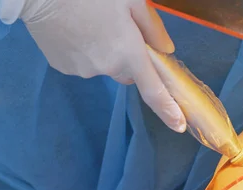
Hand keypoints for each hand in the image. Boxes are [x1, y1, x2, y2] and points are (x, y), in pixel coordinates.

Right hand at [18, 0, 185, 131]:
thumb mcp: (131, 0)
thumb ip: (152, 27)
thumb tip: (166, 50)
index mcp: (129, 53)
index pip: (153, 90)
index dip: (168, 110)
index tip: (179, 125)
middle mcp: (107, 68)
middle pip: (128, 74)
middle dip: (129, 59)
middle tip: (119, 31)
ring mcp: (83, 70)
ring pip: (103, 67)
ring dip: (104, 52)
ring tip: (91, 24)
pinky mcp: (63, 66)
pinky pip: (82, 64)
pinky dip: (84, 51)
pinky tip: (75, 29)